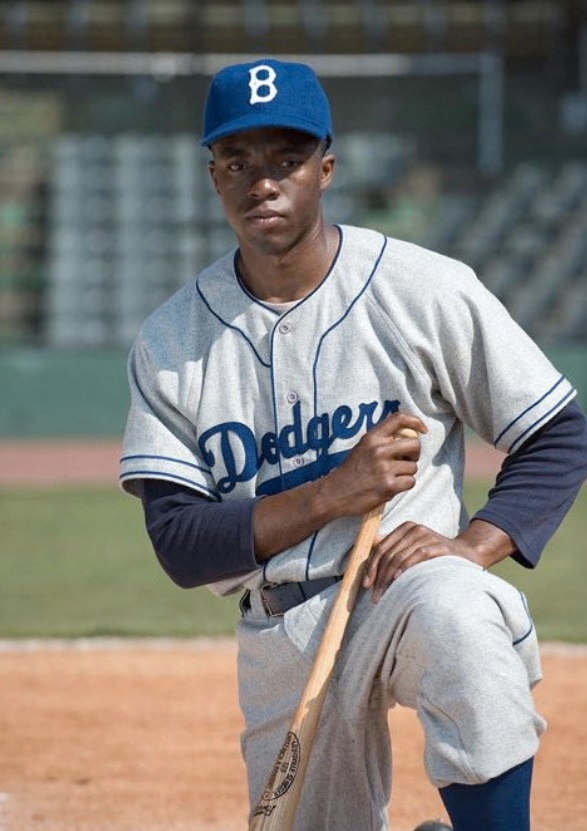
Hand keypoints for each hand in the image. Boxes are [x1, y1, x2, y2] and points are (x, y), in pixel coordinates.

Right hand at [319, 412, 426, 519]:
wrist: (334, 493)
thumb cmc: (350, 472)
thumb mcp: (362, 448)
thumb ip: (381, 442)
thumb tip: (407, 439)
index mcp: (372, 438)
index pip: (398, 419)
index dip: (415, 422)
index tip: (422, 429)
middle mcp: (379, 450)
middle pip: (414, 445)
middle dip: (415, 454)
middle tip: (407, 460)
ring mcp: (385, 468)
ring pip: (413, 467)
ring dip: (406, 473)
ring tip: (392, 477)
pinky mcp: (389, 486)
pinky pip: (410, 482)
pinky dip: (404, 485)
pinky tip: (391, 487)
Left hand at [362, 519, 515, 602]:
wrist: (466, 555)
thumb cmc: (434, 555)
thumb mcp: (412, 548)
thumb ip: (393, 548)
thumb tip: (368, 548)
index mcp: (405, 528)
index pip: (381, 547)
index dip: (371, 566)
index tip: (366, 584)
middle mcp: (414, 528)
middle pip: (388, 554)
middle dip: (378, 577)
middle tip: (374, 596)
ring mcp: (427, 536)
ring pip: (398, 557)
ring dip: (388, 579)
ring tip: (384, 596)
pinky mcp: (438, 546)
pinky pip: (416, 558)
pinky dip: (404, 571)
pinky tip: (398, 583)